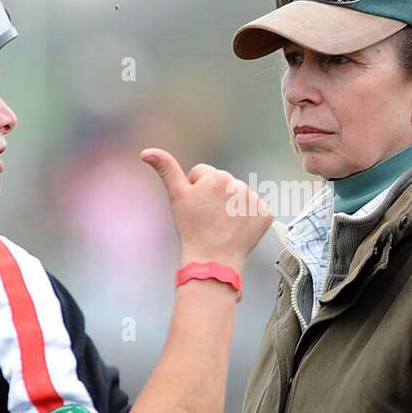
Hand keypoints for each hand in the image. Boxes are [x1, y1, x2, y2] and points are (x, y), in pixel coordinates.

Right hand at [140, 148, 271, 271]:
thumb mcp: (176, 197)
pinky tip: (236, 228)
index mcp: (215, 177)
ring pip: (238, 194)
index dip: (196, 189)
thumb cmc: (193, 231)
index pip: (203, 173)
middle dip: (215, 195)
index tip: (196, 207)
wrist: (213, 260)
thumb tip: (147, 152)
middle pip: (222, 182)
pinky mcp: (265, 214)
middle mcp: (237, 184)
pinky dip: (247, 217)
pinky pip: (255, 208)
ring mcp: (254, 199)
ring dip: (231, 205)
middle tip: (208, 217)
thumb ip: (166, 169)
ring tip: (222, 223)